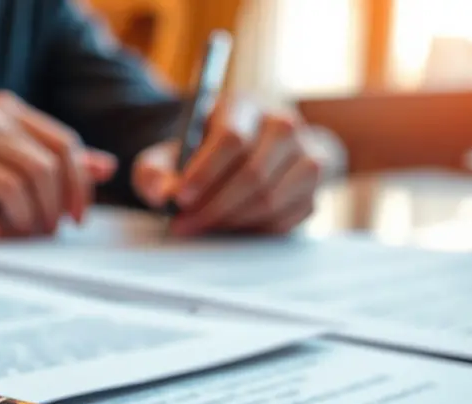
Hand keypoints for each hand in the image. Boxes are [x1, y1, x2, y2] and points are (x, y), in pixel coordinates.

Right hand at [0, 91, 116, 237]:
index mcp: (5, 109)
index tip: (77, 217)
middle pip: (43, 169)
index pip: (63, 143)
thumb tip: (105, 167)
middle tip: (48, 233)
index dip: (79, 185)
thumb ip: (48, 153)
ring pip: (17, 190)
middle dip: (53, 209)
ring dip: (28, 223)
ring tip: (24, 237)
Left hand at [132, 99, 322, 236]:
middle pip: (253, 173)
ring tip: (202, 226)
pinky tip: (229, 226)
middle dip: (213, 207)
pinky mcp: (315, 183)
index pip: (232, 138)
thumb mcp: (169, 153)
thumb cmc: (200, 152)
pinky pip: (286, 217)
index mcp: (244, 105)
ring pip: (271, 198)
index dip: (205, 173)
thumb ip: (155, 171)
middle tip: (184, 225)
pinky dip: (253, 229)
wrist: (243, 152)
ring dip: (231, 221)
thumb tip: (163, 195)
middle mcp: (283, 122)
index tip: (180, 198)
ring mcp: (306, 151)